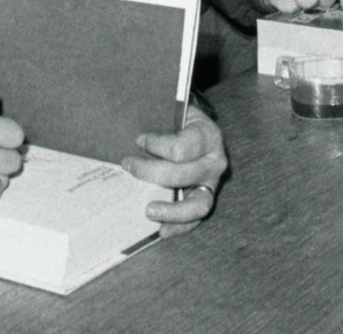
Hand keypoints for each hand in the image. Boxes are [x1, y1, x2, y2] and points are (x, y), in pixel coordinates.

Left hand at [123, 115, 228, 236]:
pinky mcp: (205, 199)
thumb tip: (128, 128)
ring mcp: (212, 184)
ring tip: (147, 210)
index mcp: (208, 135)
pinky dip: (179, 227)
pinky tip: (161, 231)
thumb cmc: (179, 120)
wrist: (196, 128)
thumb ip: (159, 117)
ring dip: (171, 210)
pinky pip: (195, 219)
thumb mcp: (175, 110)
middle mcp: (215, 161)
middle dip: (150, 172)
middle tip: (128, 165)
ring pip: (197, 204)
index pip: (180, 148)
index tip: (138, 140)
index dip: (156, 145)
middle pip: (182, 175)